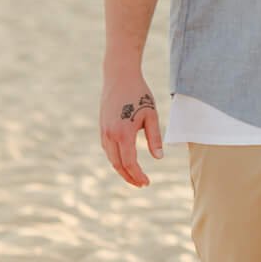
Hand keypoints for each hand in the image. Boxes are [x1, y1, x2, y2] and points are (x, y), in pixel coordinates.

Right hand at [99, 71, 162, 187]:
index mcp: (123, 133)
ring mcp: (103, 131)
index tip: (147, 183)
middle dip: (129, 177)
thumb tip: (158, 158)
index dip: (138, 175)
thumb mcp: (152, 116)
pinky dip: (116, 159)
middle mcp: (110, 134)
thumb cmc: (139, 94)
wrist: (119, 77)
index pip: (129, 163)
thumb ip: (154, 138)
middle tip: (142, 184)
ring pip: (111, 158)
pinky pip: (108, 149)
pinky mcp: (102, 127)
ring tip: (135, 176)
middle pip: (117, 165)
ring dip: (122, 170)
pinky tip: (126, 161)